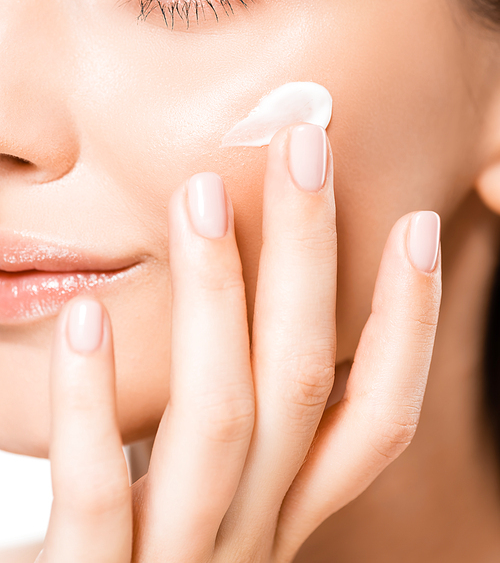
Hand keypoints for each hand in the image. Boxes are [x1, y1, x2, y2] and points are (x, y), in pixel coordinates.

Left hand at [37, 123, 440, 562]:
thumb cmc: (138, 553)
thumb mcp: (201, 490)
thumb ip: (222, 420)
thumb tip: (226, 303)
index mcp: (280, 513)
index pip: (375, 421)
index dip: (408, 327)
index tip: (418, 229)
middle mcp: (251, 541)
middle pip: (303, 387)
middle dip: (313, 260)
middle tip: (305, 150)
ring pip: (224, 423)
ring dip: (217, 297)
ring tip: (201, 197)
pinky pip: (100, 493)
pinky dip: (95, 403)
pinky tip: (84, 318)